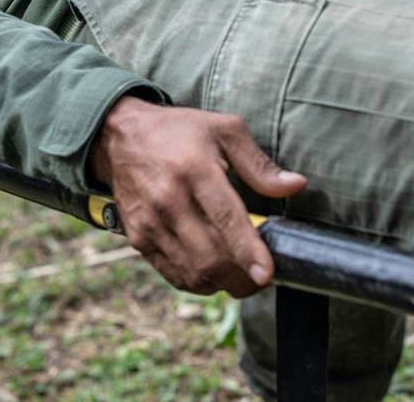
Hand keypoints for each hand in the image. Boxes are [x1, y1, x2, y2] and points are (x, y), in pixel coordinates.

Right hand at [90, 96, 306, 297]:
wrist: (118, 136)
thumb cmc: (177, 131)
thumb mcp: (223, 130)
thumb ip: (259, 163)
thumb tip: (295, 185)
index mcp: (194, 169)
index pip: (226, 219)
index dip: (248, 251)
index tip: (267, 273)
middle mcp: (169, 200)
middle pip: (209, 256)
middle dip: (241, 278)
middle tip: (261, 279)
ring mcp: (150, 223)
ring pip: (192, 272)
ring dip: (221, 283)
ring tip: (239, 275)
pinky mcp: (138, 237)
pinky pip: (173, 274)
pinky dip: (197, 282)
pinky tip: (212, 272)